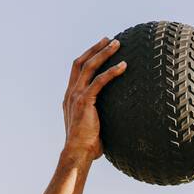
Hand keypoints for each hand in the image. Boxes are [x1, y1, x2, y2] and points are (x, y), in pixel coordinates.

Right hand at [62, 37, 125, 163]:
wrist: (77, 153)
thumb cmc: (87, 146)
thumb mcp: (92, 126)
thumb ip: (99, 117)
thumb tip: (117, 119)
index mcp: (70, 97)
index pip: (76, 70)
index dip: (87, 56)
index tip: (99, 48)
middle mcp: (71, 93)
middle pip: (81, 62)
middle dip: (95, 48)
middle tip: (109, 39)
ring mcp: (76, 96)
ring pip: (89, 66)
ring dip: (103, 53)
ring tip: (117, 44)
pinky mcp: (85, 101)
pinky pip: (100, 81)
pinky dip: (112, 71)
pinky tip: (124, 66)